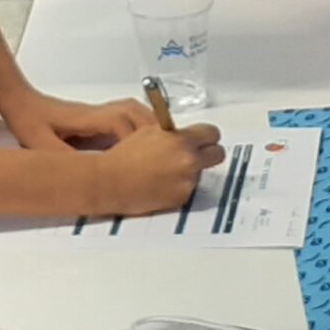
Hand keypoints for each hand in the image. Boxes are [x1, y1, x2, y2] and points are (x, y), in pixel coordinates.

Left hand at [0, 92, 158, 150]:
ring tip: (164, 149)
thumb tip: (85, 179)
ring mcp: (101, 112)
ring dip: (152, 128)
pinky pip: (129, 118)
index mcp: (88, 118)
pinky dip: (144, 127)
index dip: (138, 140)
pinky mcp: (99, 117)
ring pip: (137, 113)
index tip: (149, 158)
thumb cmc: (29, 120)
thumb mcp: (40, 145)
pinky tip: (147, 145)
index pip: (122, 124)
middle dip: (157, 133)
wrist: (20, 101)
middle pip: (138, 114)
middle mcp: (100, 112)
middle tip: (169, 153)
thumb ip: (63, 161)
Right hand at [87, 125, 224, 215]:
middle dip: (208, 152)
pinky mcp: (182, 198)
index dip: (205, 135)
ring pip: (202, 171)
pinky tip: (162, 182)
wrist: (112, 182)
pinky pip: (189, 188)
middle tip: (196, 152)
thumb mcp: (150, 131)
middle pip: (218, 153)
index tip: (201, 137)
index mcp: (182, 140)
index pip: (212, 133)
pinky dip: (180, 185)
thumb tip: (187, 133)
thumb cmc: (125, 156)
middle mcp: (189, 161)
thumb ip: (174, 132)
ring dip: (191, 170)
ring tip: (167, 169)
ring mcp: (187, 181)